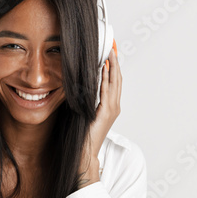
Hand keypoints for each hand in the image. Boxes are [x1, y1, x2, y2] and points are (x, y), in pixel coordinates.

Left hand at [78, 40, 120, 187]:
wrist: (86, 152)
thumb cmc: (83, 135)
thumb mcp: (84, 112)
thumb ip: (86, 99)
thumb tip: (78, 84)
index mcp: (110, 105)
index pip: (114, 81)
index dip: (113, 65)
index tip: (110, 51)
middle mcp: (114, 105)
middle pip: (118, 78)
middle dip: (115, 61)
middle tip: (111, 45)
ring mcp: (112, 109)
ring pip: (115, 82)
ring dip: (113, 65)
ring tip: (109, 51)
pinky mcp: (106, 112)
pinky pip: (108, 90)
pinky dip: (107, 77)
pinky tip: (104, 67)